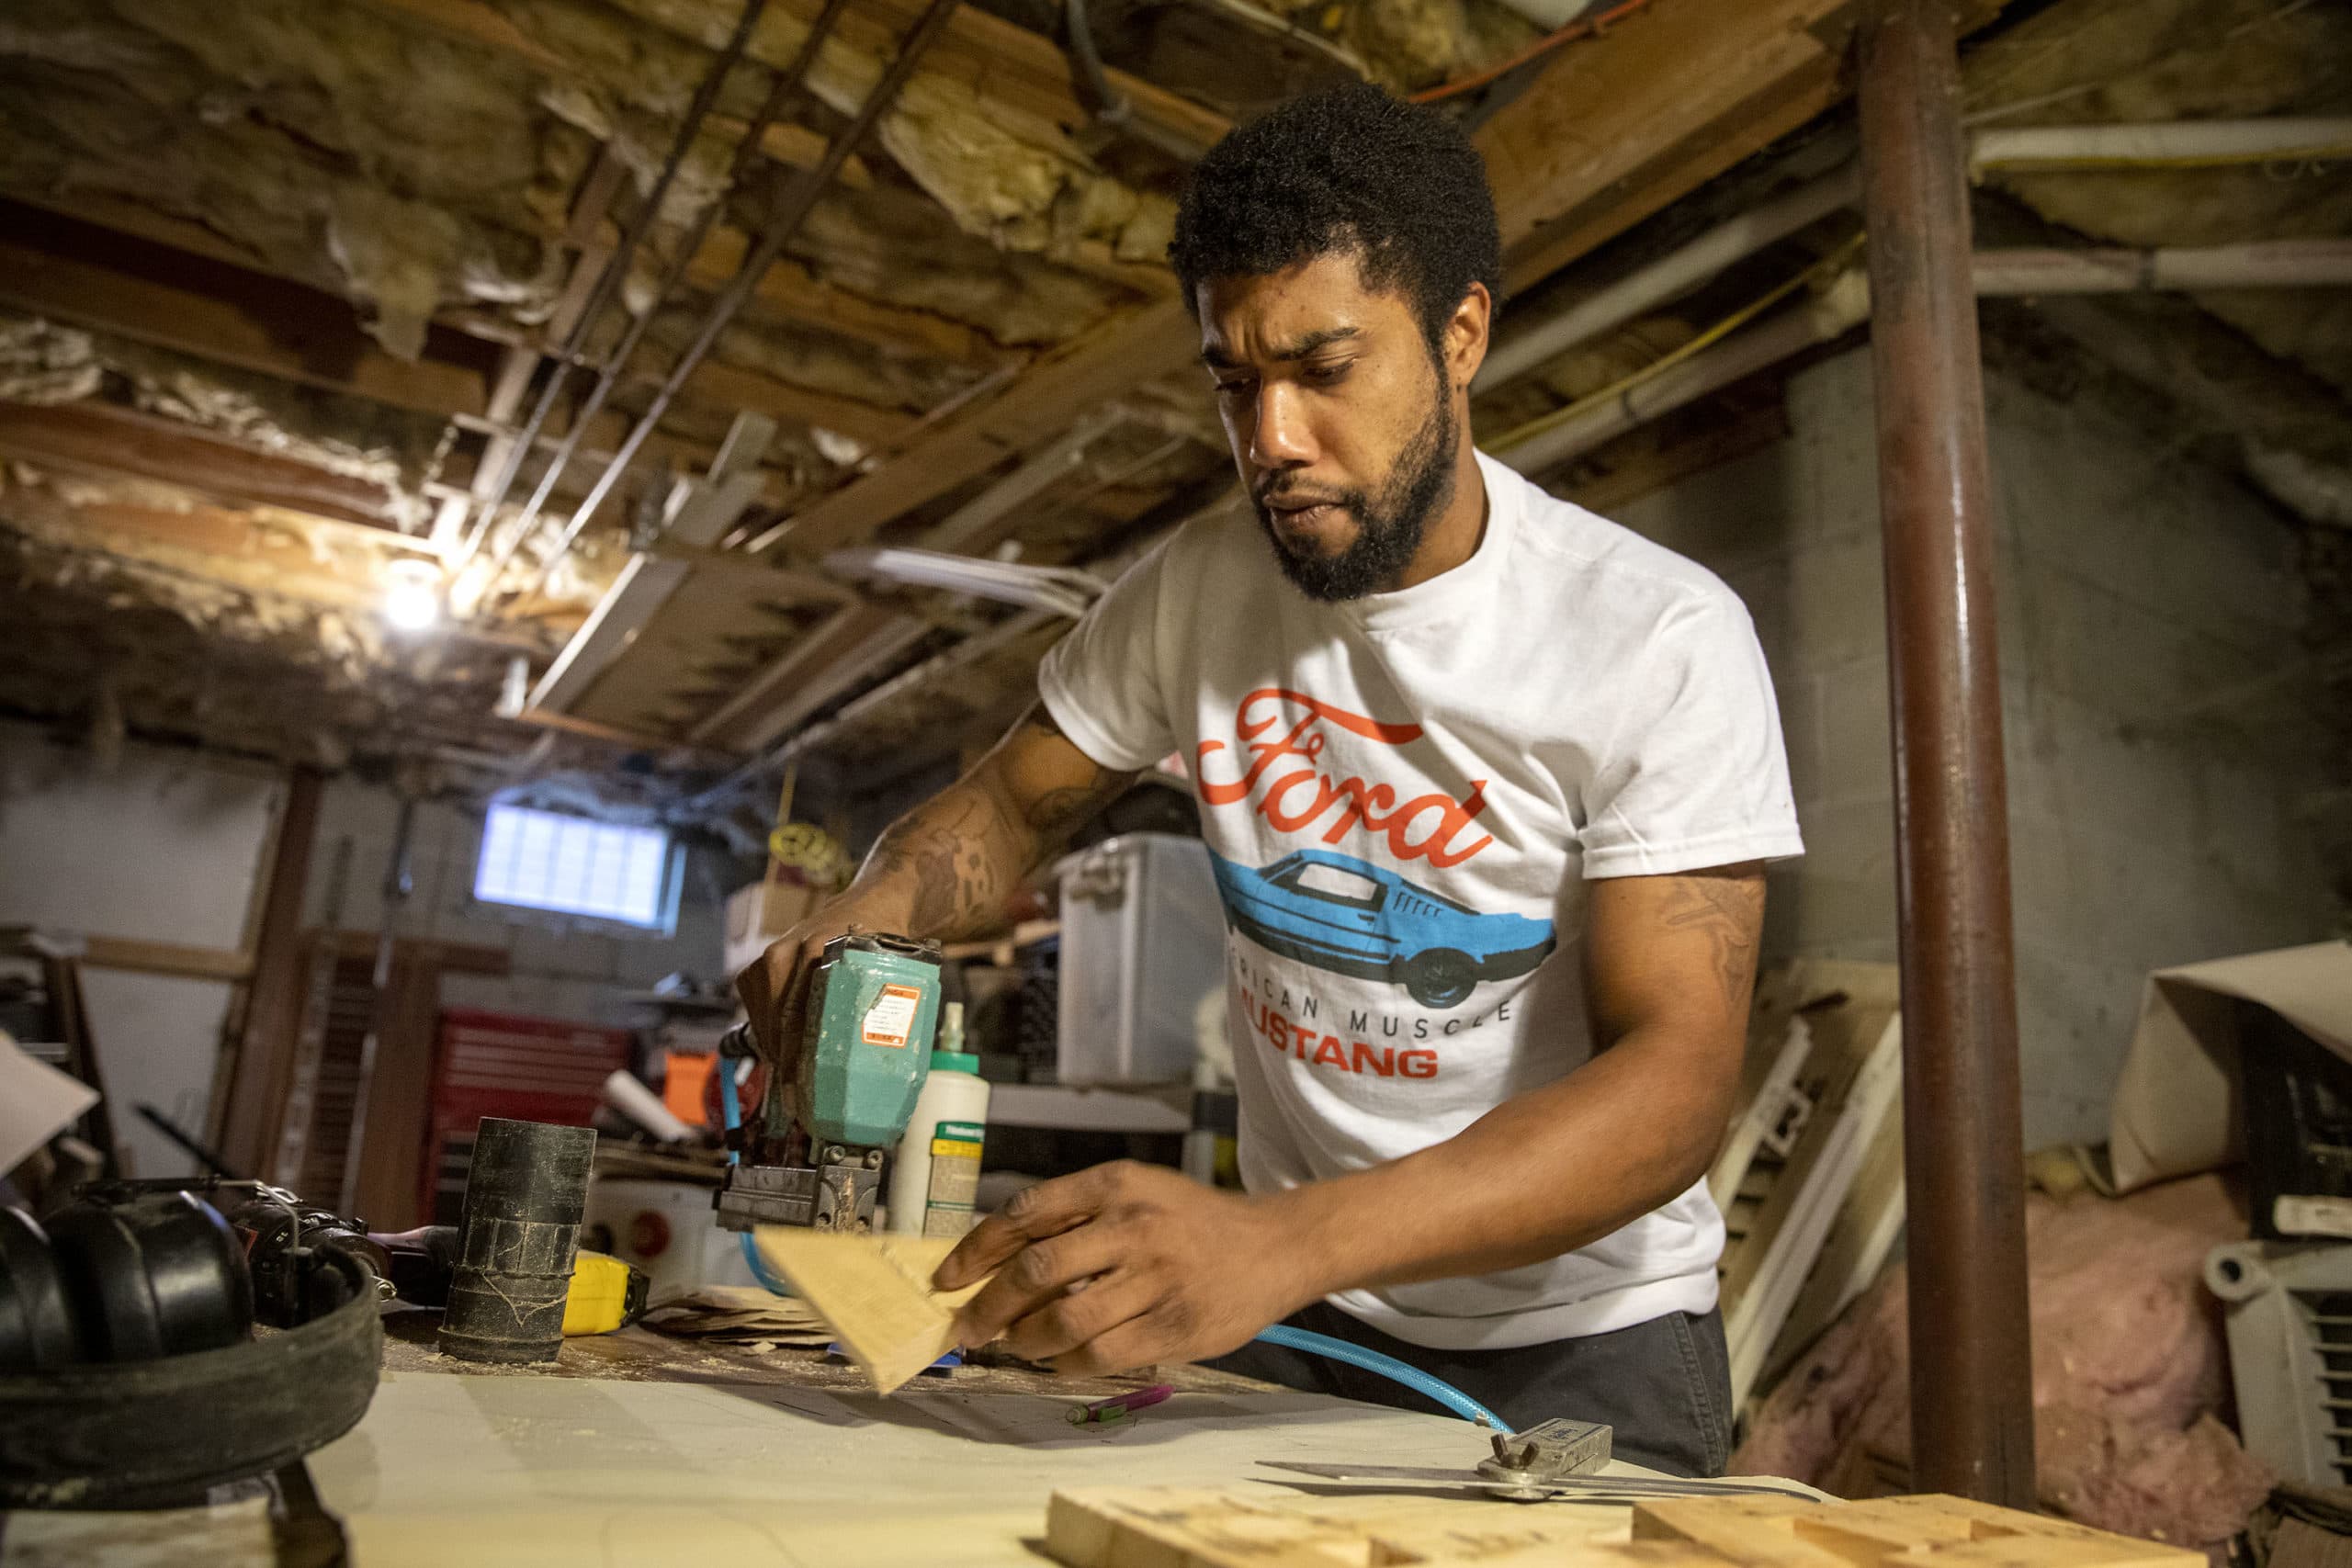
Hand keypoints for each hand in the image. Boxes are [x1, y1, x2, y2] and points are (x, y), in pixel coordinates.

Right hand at [732, 898, 894, 1073]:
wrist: (866, 907)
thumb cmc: (880, 945)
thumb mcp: (887, 972)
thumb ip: (879, 1007)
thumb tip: (873, 1067)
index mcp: (818, 951)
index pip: (797, 1016)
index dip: (796, 1056)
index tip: (799, 1088)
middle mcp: (785, 952)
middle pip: (776, 1022)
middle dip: (785, 1062)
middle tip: (796, 1096)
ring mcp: (767, 958)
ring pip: (764, 1019)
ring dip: (776, 1050)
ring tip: (793, 1078)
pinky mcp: (757, 967)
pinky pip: (758, 1011)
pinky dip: (770, 1033)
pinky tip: (786, 1049)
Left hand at [932, 1161, 1316, 1375]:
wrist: (1276, 1246)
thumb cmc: (1192, 1222)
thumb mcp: (1136, 1194)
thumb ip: (1076, 1218)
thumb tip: (996, 1259)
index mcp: (1116, 1185)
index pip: (1026, 1213)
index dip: (976, 1249)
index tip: (947, 1277)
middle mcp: (1133, 1226)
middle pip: (1036, 1270)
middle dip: (988, 1305)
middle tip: (965, 1328)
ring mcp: (1156, 1278)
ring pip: (1063, 1320)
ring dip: (1024, 1340)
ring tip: (1014, 1346)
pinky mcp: (1174, 1326)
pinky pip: (1100, 1355)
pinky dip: (1066, 1365)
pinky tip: (1058, 1363)